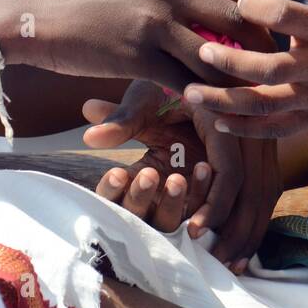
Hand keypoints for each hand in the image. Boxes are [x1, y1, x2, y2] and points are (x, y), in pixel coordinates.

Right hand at [0, 0, 270, 92]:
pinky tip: (211, 112)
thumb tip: (208, 12)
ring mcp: (155, 20)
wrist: (34, 16)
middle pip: (236, 19)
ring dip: (235, 80)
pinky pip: (187, 81)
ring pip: (217, 55)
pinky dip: (203, 98)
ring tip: (251, 101)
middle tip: (272, 76)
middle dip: (258, 50)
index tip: (263, 44)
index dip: (253, 21)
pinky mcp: (139, 54)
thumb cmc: (83, 2)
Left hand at [83, 78, 281, 270]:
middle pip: (253, 191)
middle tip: (216, 260)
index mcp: (223, 117)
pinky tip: (243, 250)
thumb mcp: (145, 94)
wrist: (197, 65)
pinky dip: (254, 222)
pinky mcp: (262, 155)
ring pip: (263, 197)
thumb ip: (121, 117)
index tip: (193, 229)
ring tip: (231, 265)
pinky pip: (264, 193)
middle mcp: (248, 132)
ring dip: (248, 232)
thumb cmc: (166, 81)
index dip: (213, 204)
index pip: (229, 170)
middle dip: (235, 229)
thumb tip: (89, 137)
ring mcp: (260, 144)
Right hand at [83, 78, 211, 229]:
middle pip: (142, 217)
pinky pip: (213, 209)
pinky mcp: (219, 193)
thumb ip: (121, 118)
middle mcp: (162, 192)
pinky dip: (209, 199)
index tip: (116, 172)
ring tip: (176, 178)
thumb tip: (88, 117)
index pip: (114, 197)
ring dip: (175, 204)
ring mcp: (190, 197)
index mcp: (138, 174)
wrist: (206, 86)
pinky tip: (204, 167)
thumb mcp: (144, 103)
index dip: (111, 192)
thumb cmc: (170, 93)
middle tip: (148, 175)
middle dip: (141, 201)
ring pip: (176, 221)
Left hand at [181, 0, 307, 137]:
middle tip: (198, 52)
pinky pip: (277, 129)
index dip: (257, 10)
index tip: (235, 3)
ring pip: (267, 104)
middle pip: (270, 68)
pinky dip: (248, 128)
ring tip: (190, 94)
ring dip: (226, 101)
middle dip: (231, 63)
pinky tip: (218, 121)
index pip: (286, 16)